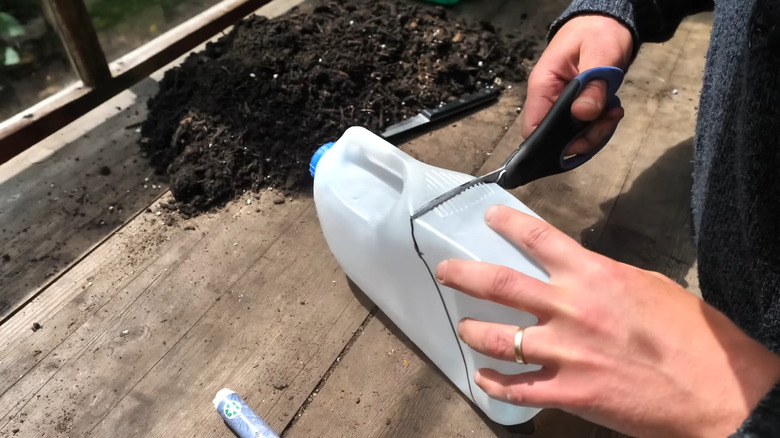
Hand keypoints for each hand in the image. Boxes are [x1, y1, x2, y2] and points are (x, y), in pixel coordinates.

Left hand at [436, 205, 779, 436]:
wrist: (717, 388)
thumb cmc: (691, 334)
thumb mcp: (645, 285)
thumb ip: (602, 277)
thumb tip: (576, 273)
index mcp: (593, 275)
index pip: (538, 238)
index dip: (507, 223)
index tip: (490, 217)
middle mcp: (571, 309)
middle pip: (500, 284)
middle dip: (463, 275)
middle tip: (445, 271)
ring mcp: (566, 352)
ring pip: (497, 337)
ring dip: (472, 331)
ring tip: (462, 327)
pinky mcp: (569, 393)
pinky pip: (515, 388)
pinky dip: (492, 382)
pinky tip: (482, 376)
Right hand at [524, 15, 633, 154]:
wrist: (606, 22)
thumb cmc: (597, 32)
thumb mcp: (599, 55)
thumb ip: (592, 86)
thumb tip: (584, 114)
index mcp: (543, 86)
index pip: (533, 128)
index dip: (553, 144)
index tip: (583, 140)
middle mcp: (549, 99)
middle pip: (556, 138)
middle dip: (584, 138)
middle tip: (608, 119)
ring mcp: (562, 105)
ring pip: (573, 136)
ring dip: (596, 131)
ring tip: (613, 111)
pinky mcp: (576, 107)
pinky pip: (584, 127)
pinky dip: (600, 125)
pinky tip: (612, 110)